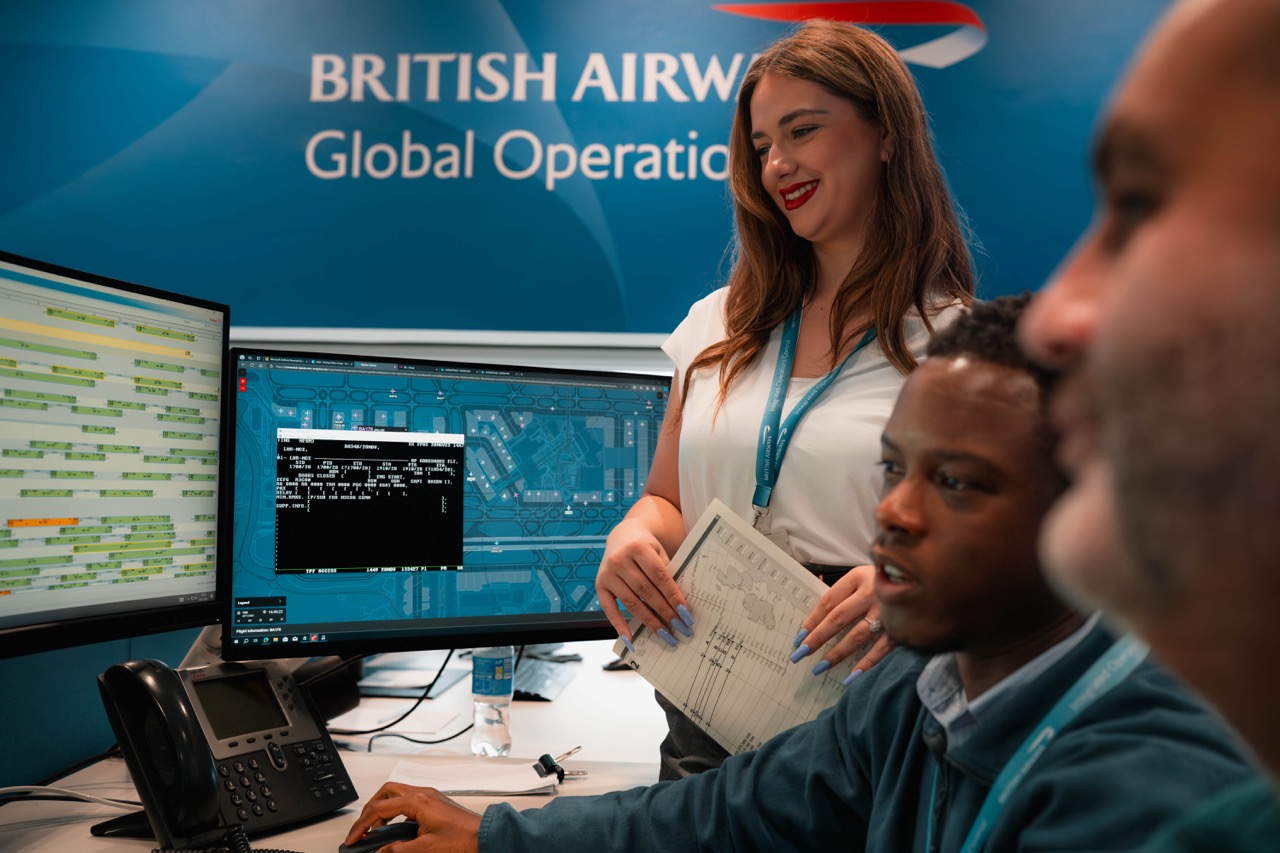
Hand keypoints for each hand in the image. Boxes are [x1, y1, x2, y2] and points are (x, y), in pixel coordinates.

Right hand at [344, 783, 480, 852]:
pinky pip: (408, 799)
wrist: (485, 836)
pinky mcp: (435, 802)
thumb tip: (381, 852)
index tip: (354, 838)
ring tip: (374, 826)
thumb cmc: (462, 839)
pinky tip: (394, 825)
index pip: (380, 809)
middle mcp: (423, 793)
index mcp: (417, 801)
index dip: (363, 825)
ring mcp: (430, 796)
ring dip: (382, 808)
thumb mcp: (425, 849)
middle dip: (370, 809)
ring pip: (397, 793)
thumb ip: (398, 850)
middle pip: (386, 793)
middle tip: (361, 828)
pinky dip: (395, 810)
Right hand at [596, 517, 692, 647]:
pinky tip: (631, 640)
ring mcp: (607, 573)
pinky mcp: (599, 585)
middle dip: (665, 612)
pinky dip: (619, 626)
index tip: (686, 614)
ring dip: (649, 621)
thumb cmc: (647, 547)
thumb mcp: (659, 552)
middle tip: (680, 628)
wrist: (623, 536)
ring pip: (631, 602)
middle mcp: (619, 560)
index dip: (673, 596)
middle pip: (646, 591)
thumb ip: (667, 574)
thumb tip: (680, 607)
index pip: (659, 576)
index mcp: (638, 548)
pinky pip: (609, 609)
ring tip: (664, 634)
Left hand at [790, 566, 890, 679]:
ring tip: (820, 667)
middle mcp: (872, 593)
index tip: (799, 637)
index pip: (828, 602)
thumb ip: (843, 592)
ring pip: (857, 636)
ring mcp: (888, 611)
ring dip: (837, 654)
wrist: (923, 576)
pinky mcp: (901, 627)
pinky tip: (852, 676)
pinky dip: (867, 664)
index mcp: (858, 577)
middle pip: (838, 618)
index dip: (812, 620)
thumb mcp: (863, 575)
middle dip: (818, 638)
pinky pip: (881, 649)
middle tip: (801, 653)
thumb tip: (816, 617)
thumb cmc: (885, 579)